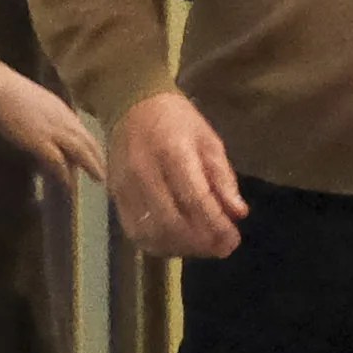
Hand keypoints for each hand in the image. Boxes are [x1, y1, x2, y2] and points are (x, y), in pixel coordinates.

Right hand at [0, 70, 106, 185]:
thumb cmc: (10, 92)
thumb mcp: (38, 102)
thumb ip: (48, 115)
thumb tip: (49, 127)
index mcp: (63, 111)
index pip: (84, 132)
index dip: (93, 146)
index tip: (98, 157)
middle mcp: (65, 121)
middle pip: (88, 143)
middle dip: (98, 158)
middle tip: (104, 173)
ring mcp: (54, 132)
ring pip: (81, 153)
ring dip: (91, 167)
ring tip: (98, 180)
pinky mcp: (41, 143)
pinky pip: (58, 162)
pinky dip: (65, 175)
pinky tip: (68, 184)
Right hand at [110, 90, 246, 259]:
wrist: (131, 104)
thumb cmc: (177, 121)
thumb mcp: (209, 140)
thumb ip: (222, 178)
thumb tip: (238, 213)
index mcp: (172, 152)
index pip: (195, 200)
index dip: (215, 226)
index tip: (233, 240)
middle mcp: (145, 172)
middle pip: (171, 222)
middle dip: (200, 243)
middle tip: (221, 248)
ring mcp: (125, 186)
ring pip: (151, 232)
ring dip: (181, 248)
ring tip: (203, 247)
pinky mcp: (114, 196)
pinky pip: (134, 231)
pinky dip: (158, 245)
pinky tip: (178, 244)